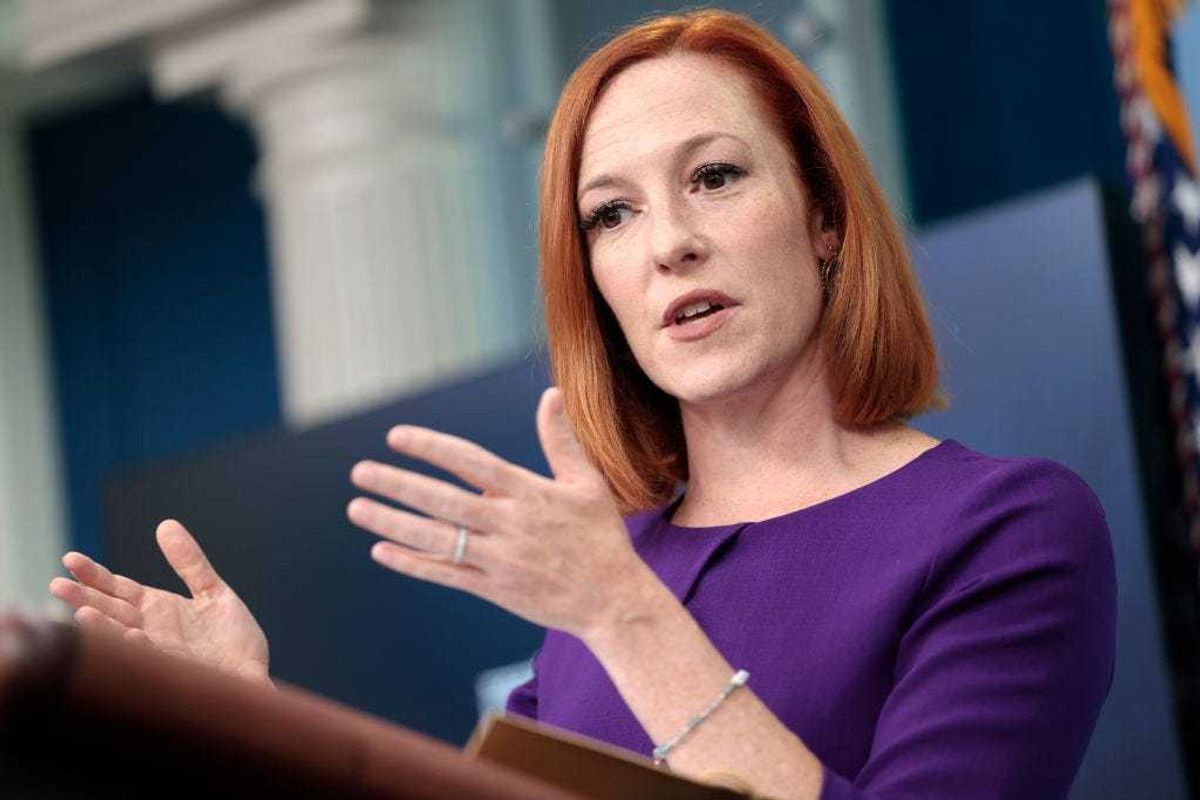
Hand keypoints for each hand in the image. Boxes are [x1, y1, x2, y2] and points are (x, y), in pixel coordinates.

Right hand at [49, 519, 270, 683]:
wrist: (253, 676)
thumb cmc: (232, 640)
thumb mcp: (214, 593)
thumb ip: (190, 563)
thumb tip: (165, 525)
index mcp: (157, 609)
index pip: (118, 588)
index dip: (95, 575)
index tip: (70, 559)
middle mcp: (151, 630)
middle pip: (111, 610)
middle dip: (84, 599)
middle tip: (56, 584)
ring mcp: (160, 652)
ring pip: (124, 637)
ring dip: (104, 627)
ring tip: (83, 613)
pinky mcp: (177, 672)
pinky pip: (154, 658)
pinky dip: (141, 647)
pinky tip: (131, 634)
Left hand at [346, 386, 656, 639]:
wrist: (613, 601)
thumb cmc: (601, 537)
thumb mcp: (587, 483)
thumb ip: (562, 440)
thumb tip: (551, 394)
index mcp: (530, 493)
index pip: (471, 462)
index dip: (432, 448)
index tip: (396, 436)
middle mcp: (510, 525)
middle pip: (443, 501)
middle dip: (398, 485)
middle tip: (360, 471)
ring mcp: (499, 560)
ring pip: (436, 539)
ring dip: (392, 523)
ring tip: (357, 507)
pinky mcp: (494, 590)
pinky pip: (444, 574)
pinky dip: (411, 564)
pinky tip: (381, 550)